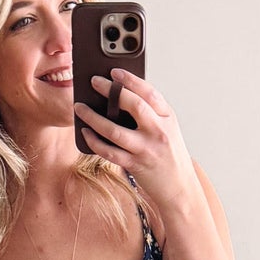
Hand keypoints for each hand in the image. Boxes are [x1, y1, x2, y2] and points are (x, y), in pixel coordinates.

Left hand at [74, 69, 198, 211]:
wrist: (180, 188)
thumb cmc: (170, 155)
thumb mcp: (168, 129)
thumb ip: (150, 113)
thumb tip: (118, 96)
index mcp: (167, 117)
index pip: (149, 93)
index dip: (130, 80)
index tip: (114, 72)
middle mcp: (158, 131)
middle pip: (133, 105)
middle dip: (110, 91)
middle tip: (93, 81)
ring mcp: (146, 149)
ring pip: (114, 130)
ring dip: (93, 117)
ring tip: (80, 108)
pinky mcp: (135, 165)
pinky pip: (109, 152)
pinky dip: (94, 141)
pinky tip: (85, 133)